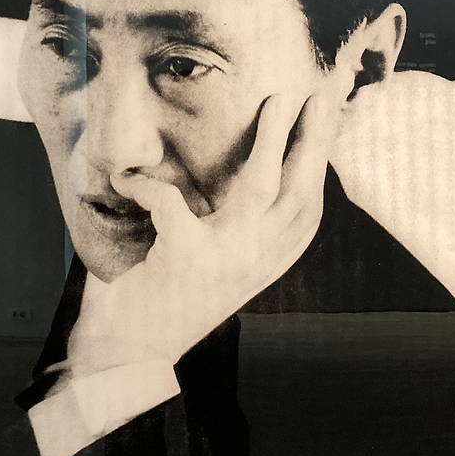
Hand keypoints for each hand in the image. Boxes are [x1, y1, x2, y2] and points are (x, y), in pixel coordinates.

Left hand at [65, 87, 338, 375]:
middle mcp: (256, 263)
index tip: (329, 124)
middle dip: (315, 141)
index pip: (307, 211)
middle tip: (322, 96)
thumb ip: (227, 226)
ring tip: (278, 102)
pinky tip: (127, 177)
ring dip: (273, 142)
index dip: (320, 166)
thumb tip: (229, 169)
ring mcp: (228, 261)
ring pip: (263, 188)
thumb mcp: (209, 263)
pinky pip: (172, 204)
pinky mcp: (188, 258)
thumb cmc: (161, 305)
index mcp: (264, 264)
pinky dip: (147, 186)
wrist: (125, 360)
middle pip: (299, 193)